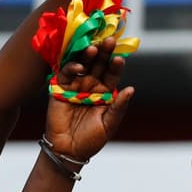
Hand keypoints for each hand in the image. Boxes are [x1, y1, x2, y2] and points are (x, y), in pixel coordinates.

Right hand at [43, 38, 134, 162]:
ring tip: (94, 48)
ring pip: (82, 66)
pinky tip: (80, 68)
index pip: (112, 74)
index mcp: (106, 93)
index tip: (120, 57)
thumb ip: (118, 107)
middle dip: (103, 53)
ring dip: (87, 56)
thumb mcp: (109, 124)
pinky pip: (65, 75)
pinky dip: (71, 69)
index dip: (116, 65)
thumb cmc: (91, 140)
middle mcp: (91, 86)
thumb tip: (131, 89)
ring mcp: (75, 86)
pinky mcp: (59, 89)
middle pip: (98, 65)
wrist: (68, 150)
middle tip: (109, 41)